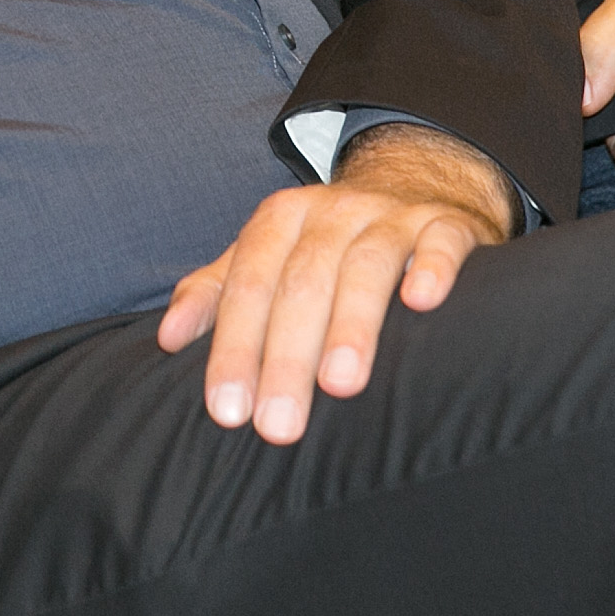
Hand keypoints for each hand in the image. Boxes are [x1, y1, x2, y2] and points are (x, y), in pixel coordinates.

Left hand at [155, 125, 512, 443]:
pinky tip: (422, 303)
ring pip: (367, 265)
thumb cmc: (323, 247)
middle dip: (287, 357)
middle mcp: (333, 211)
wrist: (412, 190)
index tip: (228, 411)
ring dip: (352, 325)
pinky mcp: (447, 226)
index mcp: (281, 219)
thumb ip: (215, 294)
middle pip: (303, 282)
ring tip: (339, 386)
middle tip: (280, 425)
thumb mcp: (263, 259)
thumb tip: (168, 338)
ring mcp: (392, 216)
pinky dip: (431, 267)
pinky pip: (440, 241)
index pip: (249, 285)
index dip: (235, 347)